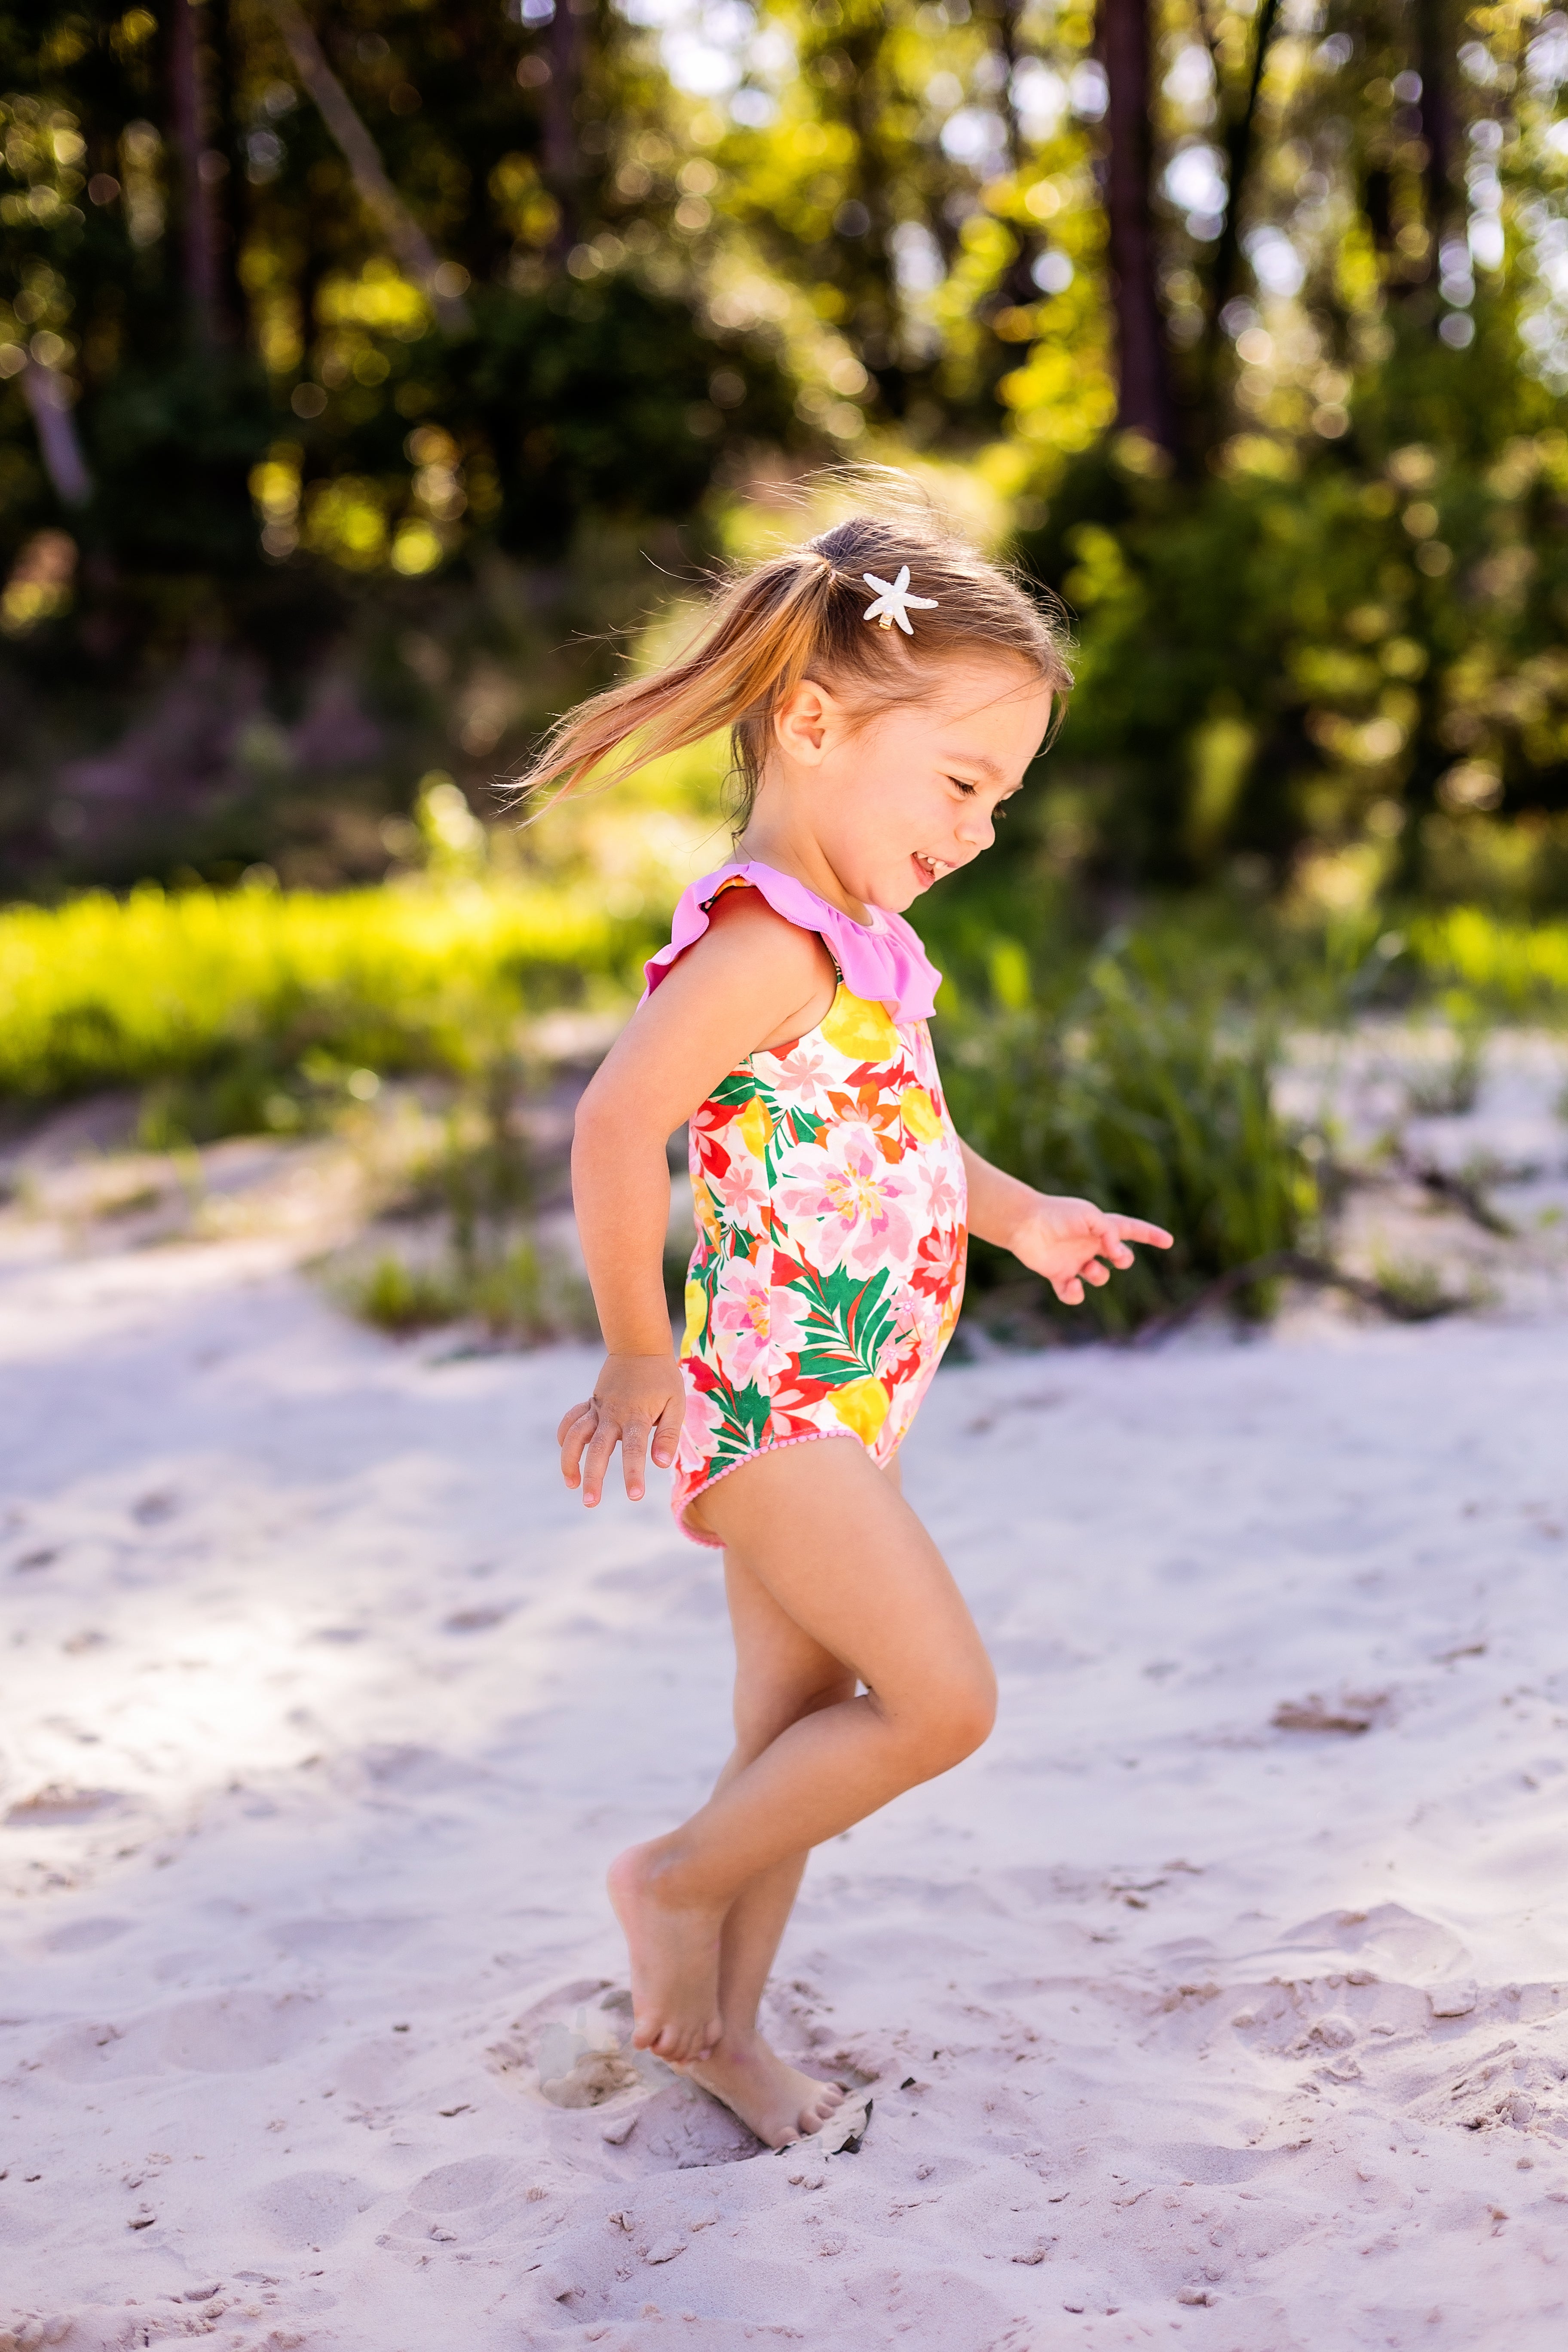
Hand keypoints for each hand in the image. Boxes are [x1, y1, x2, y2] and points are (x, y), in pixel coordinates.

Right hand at [558, 1353, 686, 1506]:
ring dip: (569, 1460)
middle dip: (593, 1476)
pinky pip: (571, 1419)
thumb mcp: (675, 1404)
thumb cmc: (663, 1379)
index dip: (633, 1473)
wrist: (640, 1346)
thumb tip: (662, 1464)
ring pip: (575, 1435)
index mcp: (637, 1416)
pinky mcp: (591, 1403)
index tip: (633, 1496)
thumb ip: (668, 1434)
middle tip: (590, 1502)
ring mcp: (598, 1408)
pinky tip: (564, 1451)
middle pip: (598, 1448)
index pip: (634, 1450)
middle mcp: (613, 1414)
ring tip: (571, 1484)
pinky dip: (564, 1434)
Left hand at [1006, 1193, 1172, 1306]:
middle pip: (1119, 1257)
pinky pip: (1073, 1294)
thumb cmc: (1057, 1215)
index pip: (1131, 1230)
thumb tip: (1119, 1254)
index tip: (1169, 1241)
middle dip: (1125, 1260)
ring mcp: (1075, 1261)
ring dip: (1100, 1276)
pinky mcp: (1058, 1275)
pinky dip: (1075, 1294)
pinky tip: (1071, 1284)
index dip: (1150, 1235)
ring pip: (1099, 1277)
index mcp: (1100, 1227)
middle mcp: (1090, 1245)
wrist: (1024, 1223)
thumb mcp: (1089, 1216)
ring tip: (1089, 1269)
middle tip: (1118, 1258)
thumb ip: (1109, 1232)